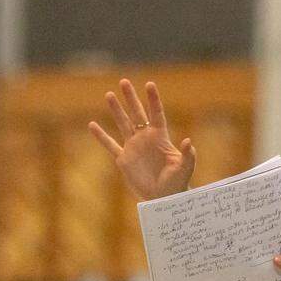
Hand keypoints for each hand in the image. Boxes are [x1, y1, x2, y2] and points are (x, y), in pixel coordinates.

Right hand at [88, 79, 195, 201]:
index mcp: (160, 137)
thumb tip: (189, 141)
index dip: (153, 99)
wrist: (164, 198)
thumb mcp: (185, 168)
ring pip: (123, 124)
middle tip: (124, 81)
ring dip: (116, 110)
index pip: (156, 114)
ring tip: (109, 94)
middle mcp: (145, 138)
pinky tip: (92, 125)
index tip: (149, 84)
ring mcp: (133, 147)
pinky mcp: (124, 160)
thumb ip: (188, 155)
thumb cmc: (178, 182)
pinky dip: (101, 136)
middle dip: (130, 98)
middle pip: (137, 113)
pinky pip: (110, 145)